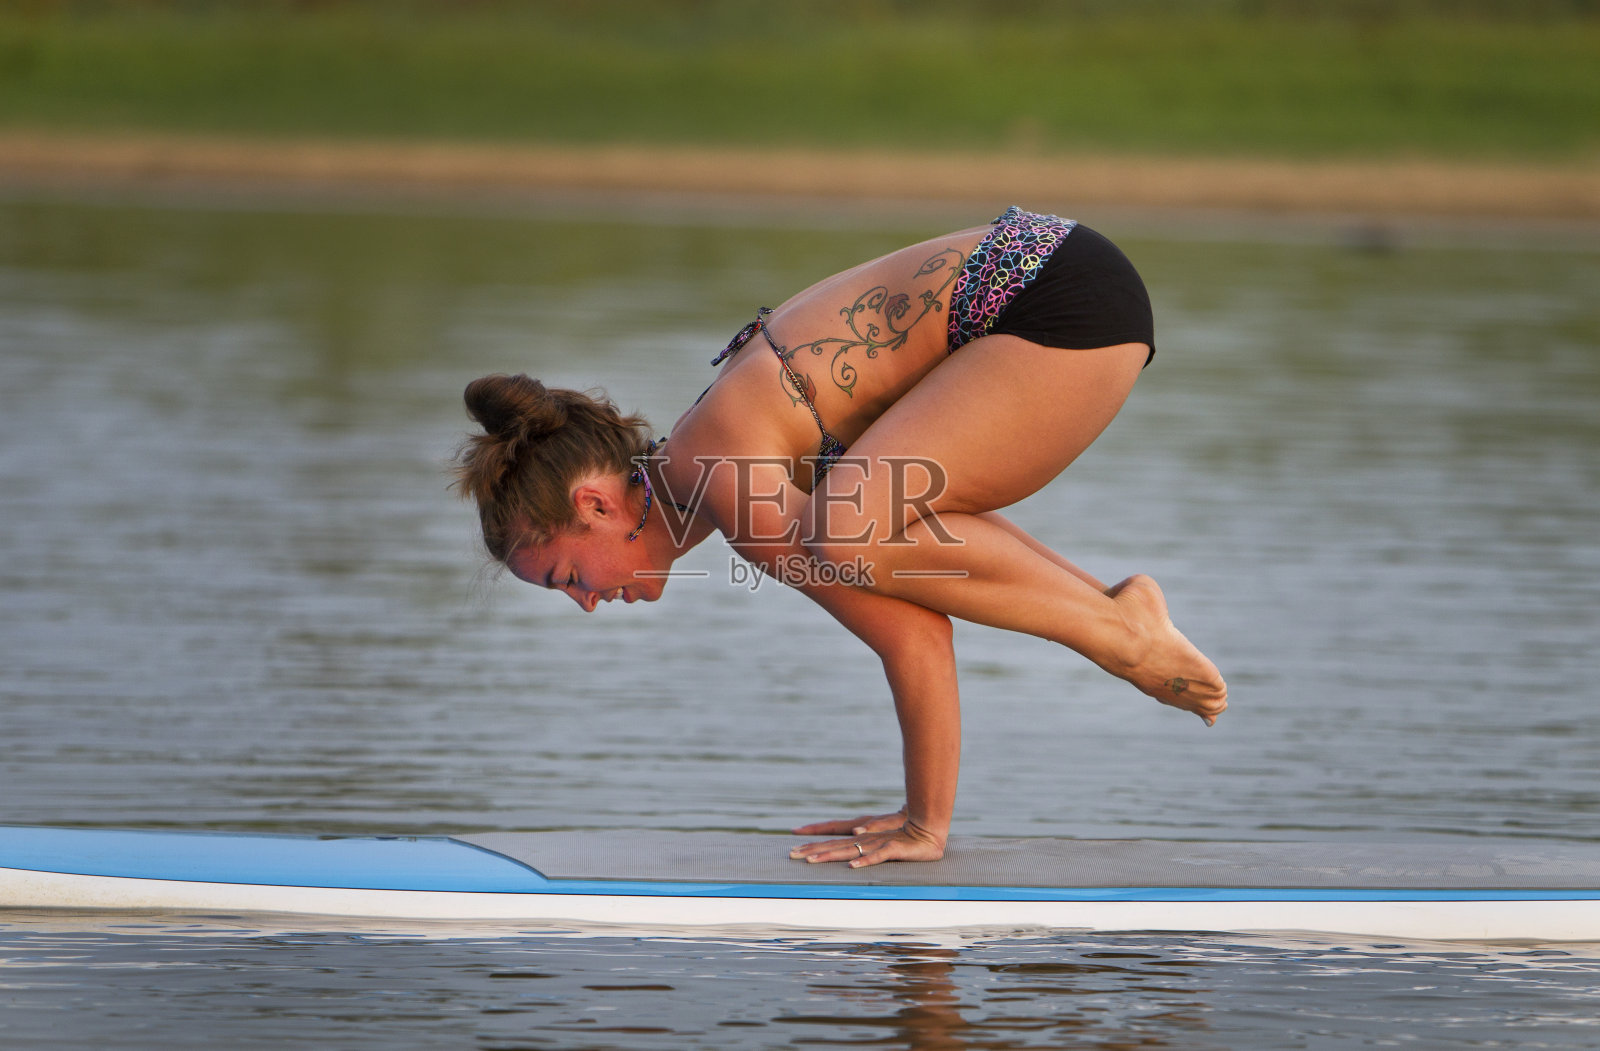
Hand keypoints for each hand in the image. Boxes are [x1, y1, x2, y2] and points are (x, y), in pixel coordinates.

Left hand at [789, 810, 945, 867]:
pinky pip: (877, 856)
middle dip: (812, 849)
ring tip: (811, 861)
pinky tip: (852, 866)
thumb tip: (853, 832)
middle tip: (791, 855)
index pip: (832, 833)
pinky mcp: (894, 849)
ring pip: (850, 849)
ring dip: (830, 855)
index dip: (813, 835)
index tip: (793, 838)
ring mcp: (878, 842)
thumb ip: (866, 838)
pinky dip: (865, 861)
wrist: (929, 829)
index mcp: (861, 832)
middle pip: (834, 843)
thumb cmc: (903, 835)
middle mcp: (865, 836)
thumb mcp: (879, 837)